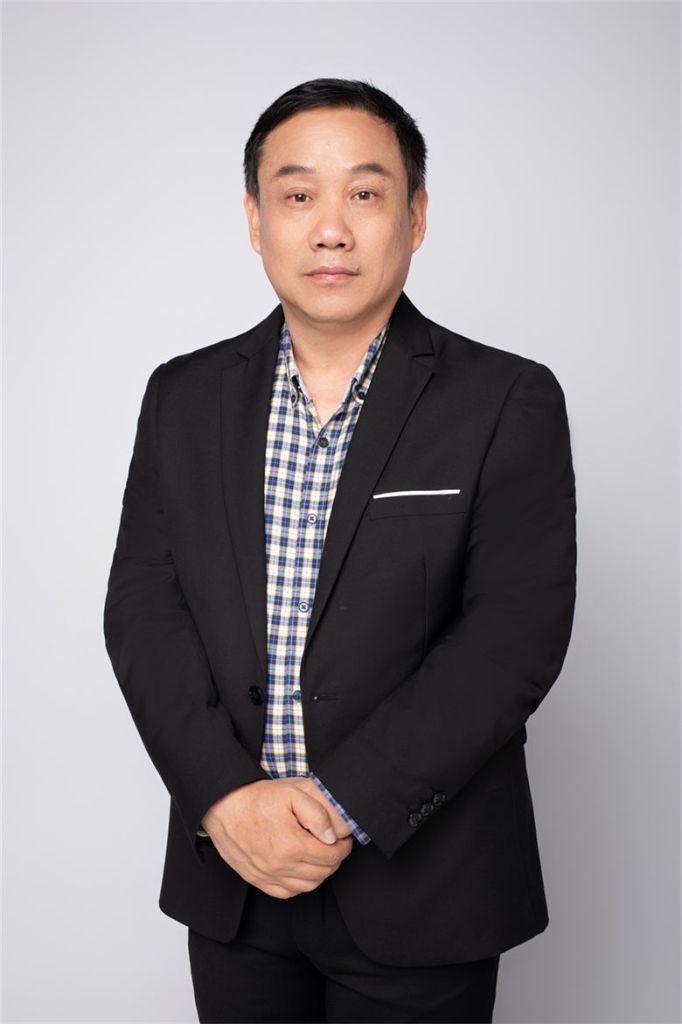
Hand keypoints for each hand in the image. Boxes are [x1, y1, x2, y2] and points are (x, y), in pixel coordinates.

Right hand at [200, 779, 352, 898]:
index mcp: (292, 844)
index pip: (332, 856)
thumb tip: (332, 836)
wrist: (223, 806)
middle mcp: (280, 865)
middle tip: (334, 846)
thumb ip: (317, 813)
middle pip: (322, 873)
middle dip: (334, 860)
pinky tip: (300, 869)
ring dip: (319, 873)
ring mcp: (267, 875)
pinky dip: (298, 885)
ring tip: (319, 857)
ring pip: (307, 886)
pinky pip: (286, 893)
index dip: (343, 848)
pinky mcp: (256, 879)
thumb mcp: (292, 793)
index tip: (343, 840)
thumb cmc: (257, 798)